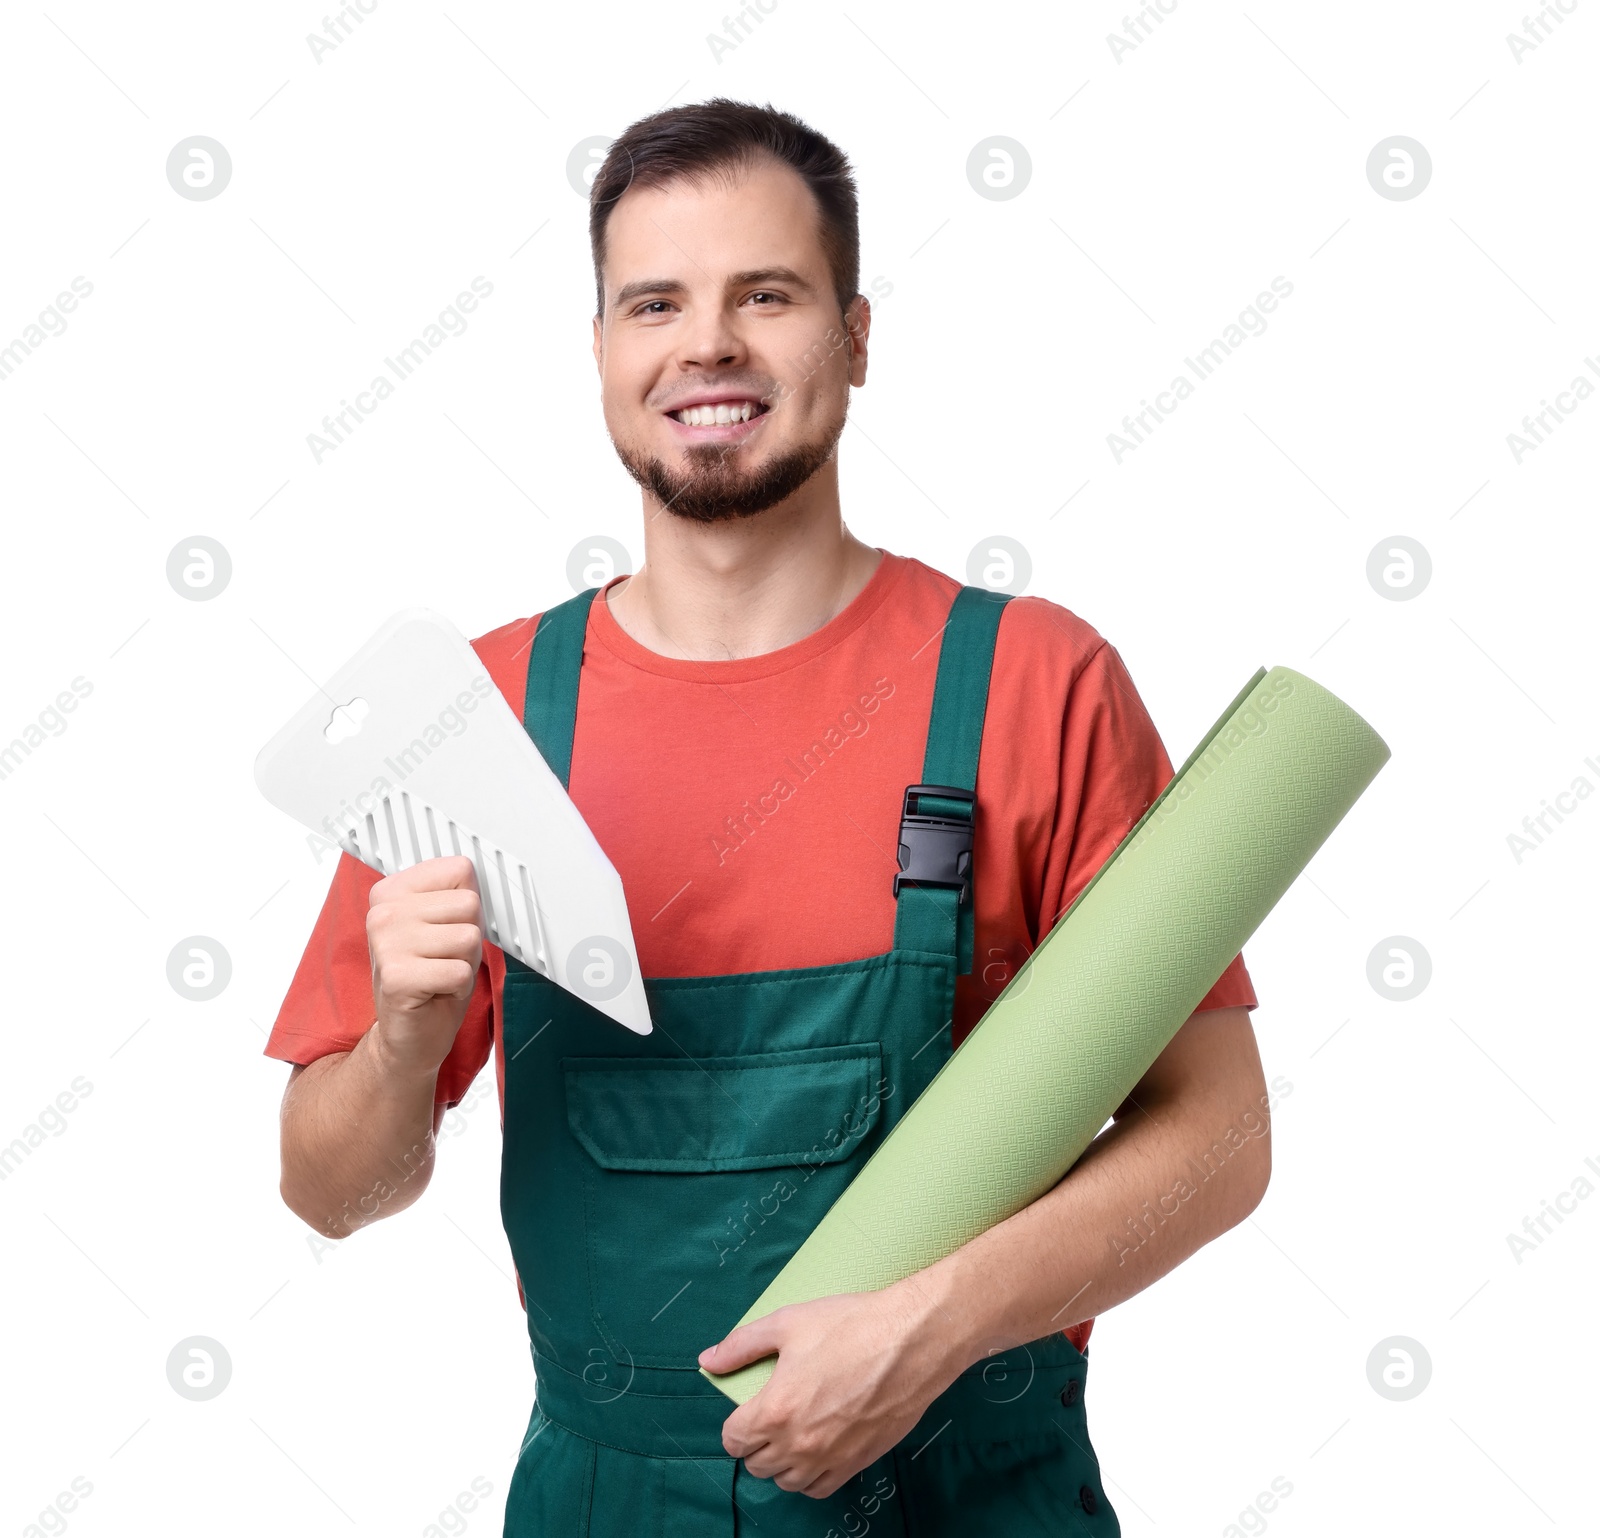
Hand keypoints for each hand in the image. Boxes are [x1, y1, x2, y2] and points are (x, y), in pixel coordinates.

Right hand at [367, 855, 483, 1077]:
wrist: (410, 1035)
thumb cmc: (432, 977)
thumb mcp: (446, 923)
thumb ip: (457, 893)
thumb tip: (473, 872)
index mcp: (391, 891)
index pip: (459, 870)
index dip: (466, 906)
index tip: (445, 927)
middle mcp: (383, 912)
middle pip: (469, 904)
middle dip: (468, 937)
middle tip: (443, 957)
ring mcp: (386, 943)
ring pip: (469, 937)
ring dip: (464, 962)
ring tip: (439, 973)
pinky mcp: (397, 977)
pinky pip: (461, 971)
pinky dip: (459, 986)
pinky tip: (436, 991)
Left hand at [698, 1282, 966, 1498]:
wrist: (910, 1341)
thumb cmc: (850, 1326)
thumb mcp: (788, 1323)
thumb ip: (741, 1345)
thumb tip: (708, 1360)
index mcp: (775, 1410)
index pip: (733, 1440)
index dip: (736, 1424)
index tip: (747, 1409)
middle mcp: (798, 1444)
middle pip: (757, 1464)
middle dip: (756, 1442)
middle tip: (770, 1415)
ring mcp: (829, 1458)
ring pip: (787, 1481)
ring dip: (782, 1461)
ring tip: (793, 1431)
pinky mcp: (856, 1464)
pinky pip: (819, 1489)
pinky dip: (810, 1475)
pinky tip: (817, 1448)